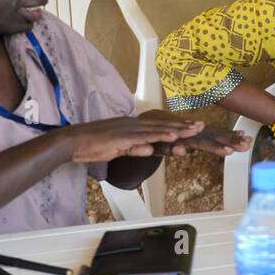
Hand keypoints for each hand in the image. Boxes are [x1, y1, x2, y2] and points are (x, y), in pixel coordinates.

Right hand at [65, 115, 204, 163]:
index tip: (192, 125)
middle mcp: (133, 124)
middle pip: (163, 125)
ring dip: (177, 129)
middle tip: (202, 125)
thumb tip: (149, 150)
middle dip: (183, 125)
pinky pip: (146, 137)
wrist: (71, 141)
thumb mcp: (118, 149)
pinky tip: (173, 136)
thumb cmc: (91, 146)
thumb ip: (134, 148)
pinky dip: (161, 136)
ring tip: (194, 129)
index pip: (158, 126)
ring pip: (158, 129)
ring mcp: (128, 129)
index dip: (176, 125)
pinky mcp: (123, 137)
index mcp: (132, 126)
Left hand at [158, 125, 251, 156]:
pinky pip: (216, 131)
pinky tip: (241, 134)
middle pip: (214, 136)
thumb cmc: (151, 136)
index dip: (216, 147)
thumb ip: (167, 149)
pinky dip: (228, 133)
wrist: (151, 120)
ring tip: (248, 141)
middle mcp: (192, 131)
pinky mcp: (200, 129)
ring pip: (217, 132)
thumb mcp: (154, 145)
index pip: (201, 143)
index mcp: (181, 137)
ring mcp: (197, 129)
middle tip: (245, 145)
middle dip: (231, 141)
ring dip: (233, 137)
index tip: (229, 151)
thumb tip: (181, 151)